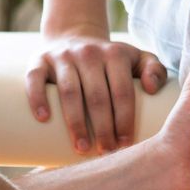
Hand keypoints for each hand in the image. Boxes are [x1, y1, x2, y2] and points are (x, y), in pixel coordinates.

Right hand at [26, 24, 167, 154]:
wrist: (73, 37)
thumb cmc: (110, 60)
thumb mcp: (136, 58)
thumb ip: (154, 70)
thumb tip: (152, 89)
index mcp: (115, 54)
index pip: (122, 92)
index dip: (125, 120)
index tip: (125, 146)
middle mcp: (89, 52)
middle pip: (97, 96)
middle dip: (103, 129)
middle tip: (106, 153)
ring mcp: (62, 56)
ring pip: (69, 91)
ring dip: (76, 122)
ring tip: (82, 148)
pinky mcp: (39, 60)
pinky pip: (35, 79)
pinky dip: (38, 98)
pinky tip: (44, 119)